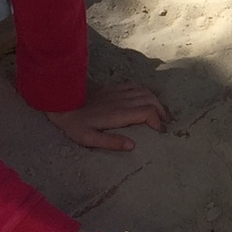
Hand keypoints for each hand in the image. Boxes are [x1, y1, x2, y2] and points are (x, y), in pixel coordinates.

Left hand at [46, 82, 170, 150]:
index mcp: (119, 113)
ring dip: (157, 102)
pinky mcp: (114, 89)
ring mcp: (118, 92)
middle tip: (167, 123)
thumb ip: (110, 142)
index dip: (158, 121)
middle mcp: (122, 100)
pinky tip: (148, 98)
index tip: (161, 131)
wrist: (63, 105)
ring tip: (162, 113)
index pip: (147, 112)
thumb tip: (132, 145)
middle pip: (151, 101)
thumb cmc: (76, 125)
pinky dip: (146, 91)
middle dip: (162, 111)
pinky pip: (135, 86)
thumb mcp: (89, 139)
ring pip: (146, 92)